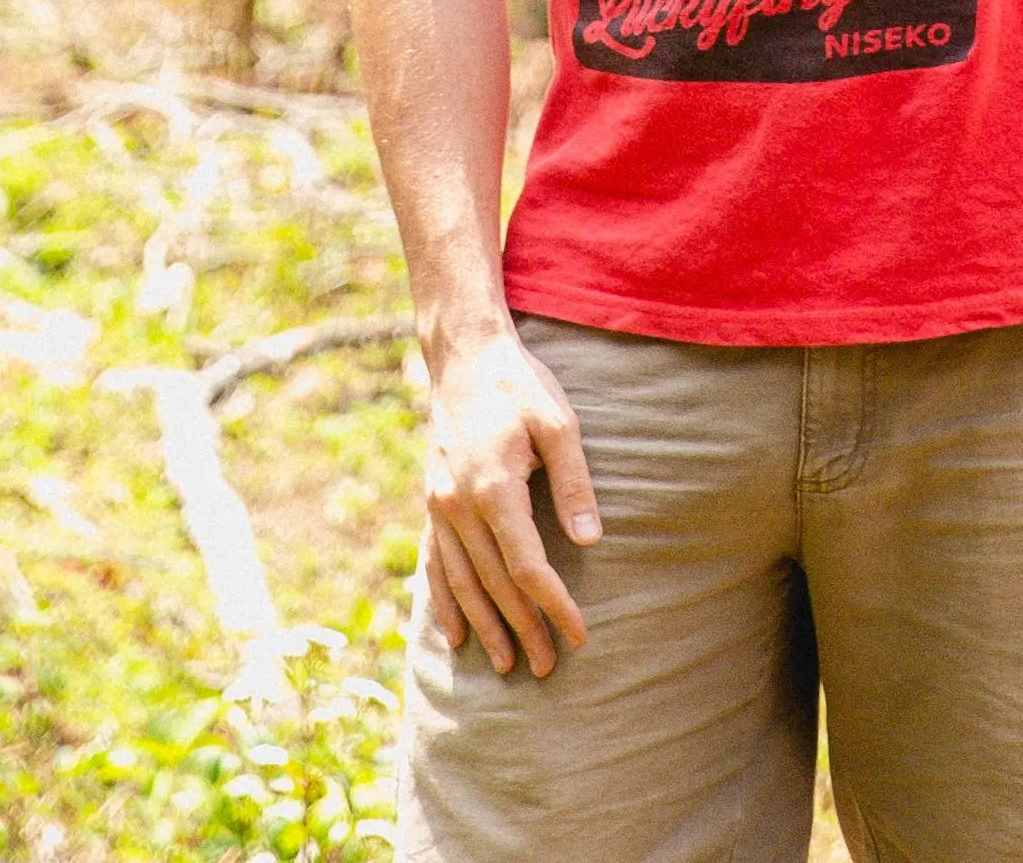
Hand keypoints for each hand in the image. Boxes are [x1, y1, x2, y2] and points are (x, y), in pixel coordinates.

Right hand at [420, 327, 600, 677]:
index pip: (528, 567)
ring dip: (483, 627)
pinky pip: (434, 563)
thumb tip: (590, 542)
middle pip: (494, 584)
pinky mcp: (431, 501)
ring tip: (505, 665)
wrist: (463, 354)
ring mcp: (439, 506)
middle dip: (522, 629)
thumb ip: (573, 484)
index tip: (579, 634)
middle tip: (547, 668)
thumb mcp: (558, 423)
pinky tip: (455, 633)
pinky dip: (443, 602)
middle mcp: (459, 505)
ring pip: (461, 582)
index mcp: (494, 488)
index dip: (554, 605)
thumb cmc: (519, 385)